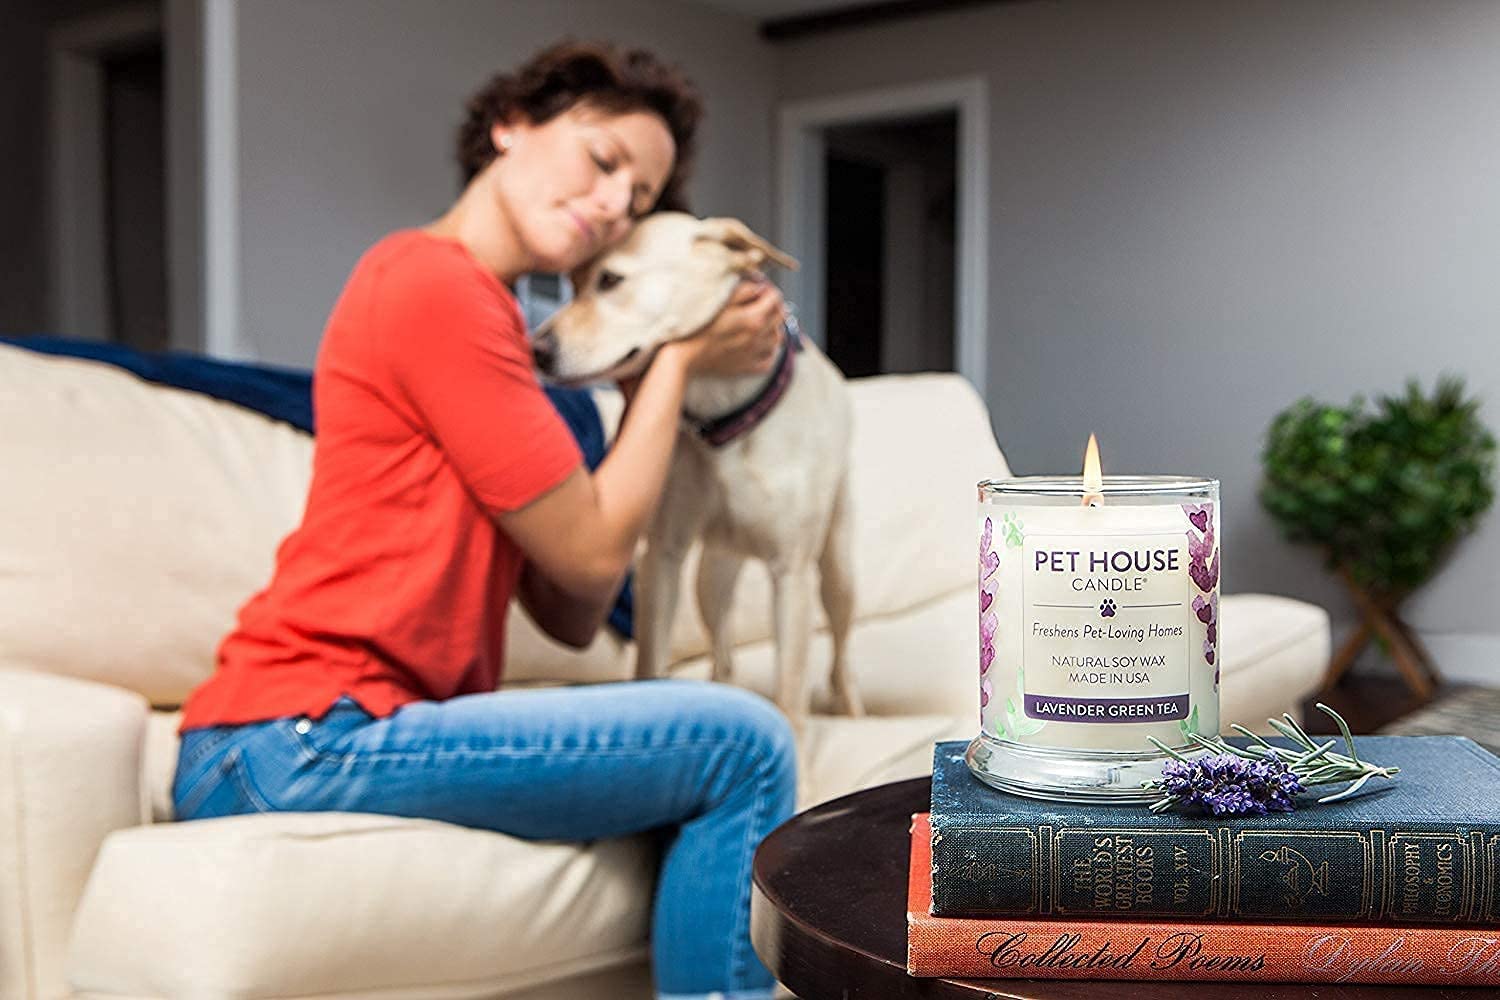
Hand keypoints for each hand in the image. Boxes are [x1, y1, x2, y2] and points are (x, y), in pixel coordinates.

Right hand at [662, 277, 784, 376]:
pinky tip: (757, 345)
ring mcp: (754, 354)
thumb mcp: (719, 301)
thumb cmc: (696, 325)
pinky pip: (768, 360)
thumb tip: (760, 287)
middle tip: (762, 303)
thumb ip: (743, 291)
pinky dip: (767, 351)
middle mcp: (758, 337)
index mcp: (753, 318)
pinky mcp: (746, 368)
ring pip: (776, 339)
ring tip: (760, 323)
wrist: (683, 357)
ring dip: (772, 329)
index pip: (776, 299)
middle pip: (779, 318)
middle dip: (774, 307)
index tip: (761, 288)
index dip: (770, 290)